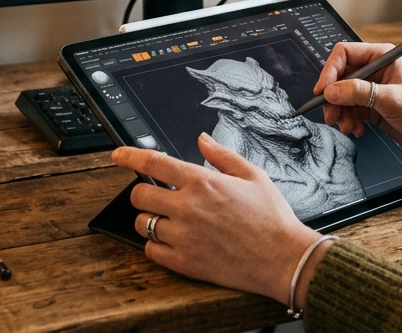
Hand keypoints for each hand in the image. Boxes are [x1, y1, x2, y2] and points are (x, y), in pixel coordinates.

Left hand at [113, 134, 319, 304]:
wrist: (283, 259)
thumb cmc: (272, 218)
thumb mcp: (252, 175)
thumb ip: (222, 154)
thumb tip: (202, 139)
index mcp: (203, 182)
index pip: (153, 162)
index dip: (129, 156)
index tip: (118, 155)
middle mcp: (188, 207)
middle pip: (139, 195)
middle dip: (144, 192)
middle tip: (157, 196)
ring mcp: (184, 237)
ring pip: (142, 223)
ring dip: (149, 218)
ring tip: (168, 219)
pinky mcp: (185, 262)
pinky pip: (151, 251)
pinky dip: (156, 244)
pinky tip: (172, 240)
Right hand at [315, 42, 401, 165]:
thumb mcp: (392, 99)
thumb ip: (359, 93)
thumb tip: (331, 91)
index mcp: (382, 57)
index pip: (344, 54)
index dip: (330, 71)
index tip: (323, 91)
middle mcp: (375, 71)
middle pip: (339, 77)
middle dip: (333, 97)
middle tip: (331, 114)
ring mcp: (373, 89)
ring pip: (342, 96)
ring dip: (340, 112)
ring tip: (347, 126)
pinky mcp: (373, 107)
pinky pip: (350, 110)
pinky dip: (349, 121)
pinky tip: (357, 130)